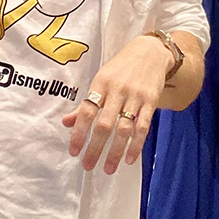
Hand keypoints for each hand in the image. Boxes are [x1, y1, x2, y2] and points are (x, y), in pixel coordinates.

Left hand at [61, 34, 172, 173]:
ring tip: (108, 169)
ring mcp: (136, 96)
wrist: (151, 50)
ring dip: (115, 151)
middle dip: (95, 148)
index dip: (79, 133)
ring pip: (124, 128)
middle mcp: (117, 90)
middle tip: (88, 166)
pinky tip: (129, 159)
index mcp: (101, 83)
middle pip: (105, 124)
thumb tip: (66, 122)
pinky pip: (143, 126)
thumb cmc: (121, 67)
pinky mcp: (151, 100)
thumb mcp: (101, 79)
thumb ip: (86, 102)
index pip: (87, 111)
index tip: (74, 152)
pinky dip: (136, 144)